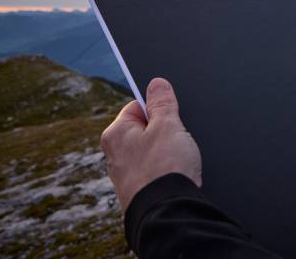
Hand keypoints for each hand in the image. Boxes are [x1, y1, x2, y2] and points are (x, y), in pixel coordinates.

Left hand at [100, 77, 201, 211]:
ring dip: (169, 153)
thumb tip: (156, 83)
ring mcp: (126, 176)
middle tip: (179, 139)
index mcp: (115, 134)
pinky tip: (178, 175)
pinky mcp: (139, 192)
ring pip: (154, 153)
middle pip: (146, 130)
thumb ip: (162, 102)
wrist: (168, 212)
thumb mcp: (168, 125)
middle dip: (165, 132)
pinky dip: (168, 172)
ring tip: (180, 160)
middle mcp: (115, 155)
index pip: (138, 107)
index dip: (159, 109)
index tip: (173, 116)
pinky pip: (157, 172)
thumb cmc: (164, 167)